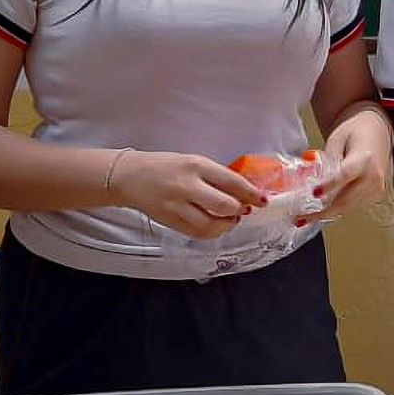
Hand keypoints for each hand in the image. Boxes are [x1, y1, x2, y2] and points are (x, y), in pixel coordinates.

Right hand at [110, 150, 264, 238]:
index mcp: (196, 165)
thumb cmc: (165, 166)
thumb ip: (215, 176)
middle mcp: (187, 186)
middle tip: (243, 209)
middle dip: (239, 210)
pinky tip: (215, 225)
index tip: (262, 200)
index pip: (232, 182)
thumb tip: (242, 191)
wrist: (130, 176)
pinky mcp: (170, 222)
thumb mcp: (192, 161)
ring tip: (230, 219)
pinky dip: (212, 232)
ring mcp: (177, 207)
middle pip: (224, 206)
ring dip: (227, 224)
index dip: (251, 194)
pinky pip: (198, 233)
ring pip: (212, 225)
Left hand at [314, 108, 392, 222]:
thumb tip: (312, 179)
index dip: (329, 186)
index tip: (314, 193)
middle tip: (302, 217)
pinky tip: (323, 209)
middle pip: (347, 199)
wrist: (377, 131)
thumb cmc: (356, 131)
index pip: (345, 176)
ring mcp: (377, 187)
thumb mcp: (337, 139)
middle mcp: (374, 176)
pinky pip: (354, 206)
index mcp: (365, 158)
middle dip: (323, 212)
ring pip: (349, 207)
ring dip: (328, 213)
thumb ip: (327, 159)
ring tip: (307, 217)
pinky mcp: (376, 194)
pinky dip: (338, 208)